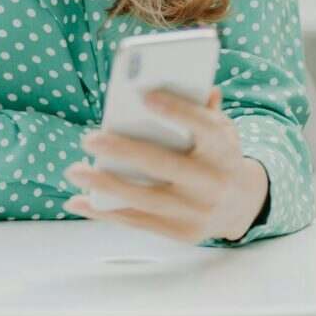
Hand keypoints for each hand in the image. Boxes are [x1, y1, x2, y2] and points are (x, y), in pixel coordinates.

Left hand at [61, 86, 268, 244]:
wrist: (241, 204)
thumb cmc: (217, 154)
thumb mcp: (219, 128)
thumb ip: (200, 108)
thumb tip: (187, 82)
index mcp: (223, 150)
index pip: (204, 127)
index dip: (177, 112)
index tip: (146, 96)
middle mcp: (213, 183)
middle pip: (164, 165)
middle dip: (123, 151)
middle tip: (89, 138)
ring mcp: (197, 211)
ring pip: (144, 198)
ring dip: (104, 184)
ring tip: (74, 170)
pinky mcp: (181, 232)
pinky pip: (137, 221)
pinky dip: (105, 212)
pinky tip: (78, 201)